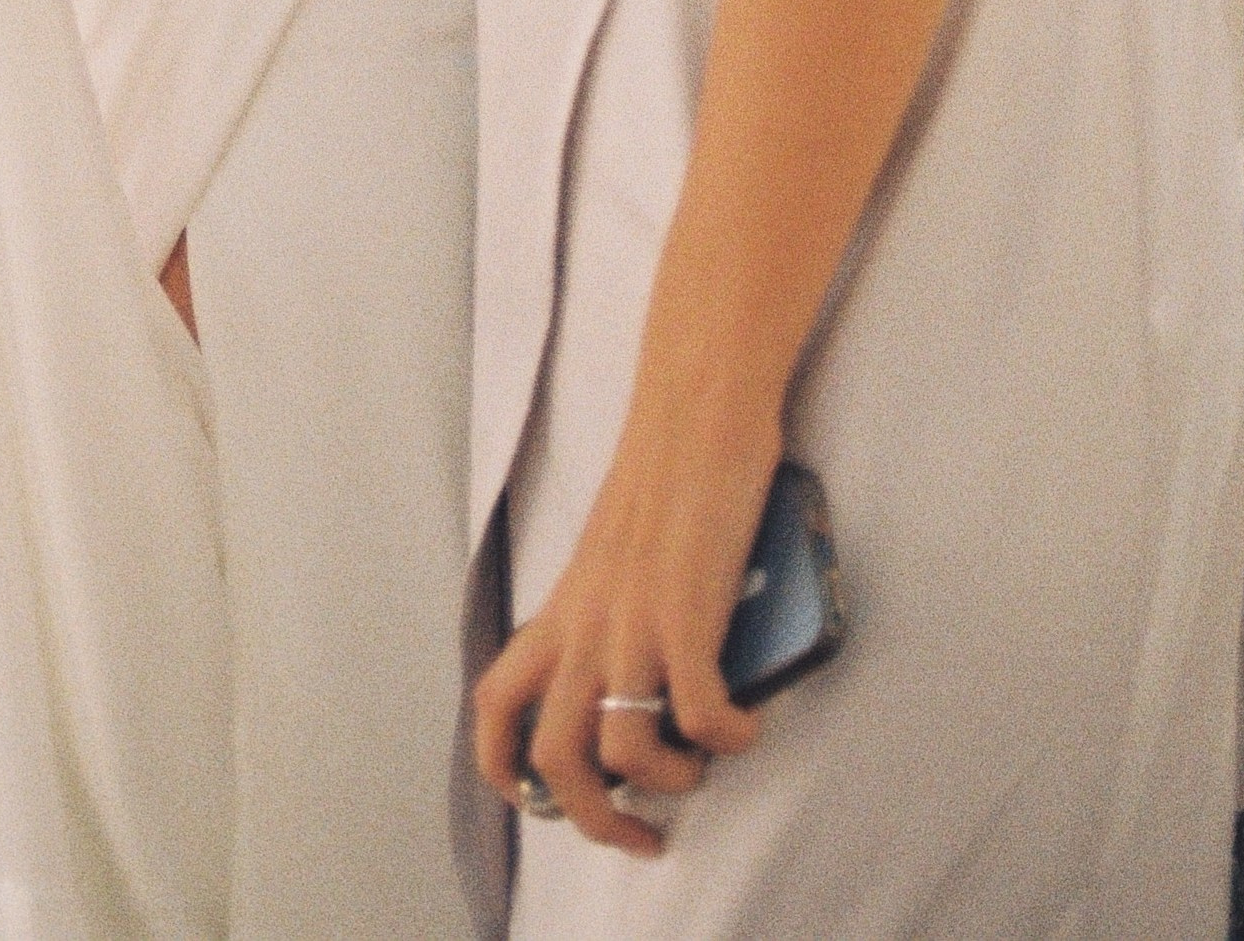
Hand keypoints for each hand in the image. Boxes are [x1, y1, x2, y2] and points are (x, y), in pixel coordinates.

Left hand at [471, 383, 773, 853]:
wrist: (694, 405)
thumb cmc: (667, 472)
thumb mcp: (617, 555)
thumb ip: (615, 613)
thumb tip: (651, 680)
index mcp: (562, 608)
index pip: (494, 702)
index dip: (502, 769)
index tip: (543, 805)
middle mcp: (586, 621)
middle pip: (555, 756)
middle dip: (597, 821)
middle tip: (645, 838)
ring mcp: (633, 618)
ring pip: (621, 749)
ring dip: (671, 781)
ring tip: (703, 764)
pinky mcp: (687, 609)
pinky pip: (701, 713)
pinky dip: (730, 737)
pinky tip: (749, 723)